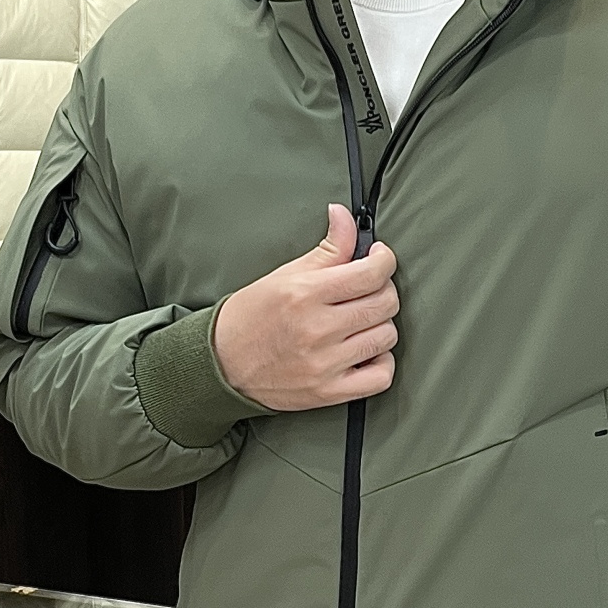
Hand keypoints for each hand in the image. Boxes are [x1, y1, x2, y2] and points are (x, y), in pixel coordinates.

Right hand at [214, 204, 398, 411]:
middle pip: (384, 304)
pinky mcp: (328, 392)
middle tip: (369, 289)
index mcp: (305, 293)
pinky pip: (380, 377)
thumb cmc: (252, 316)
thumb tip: (344, 215)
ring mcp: (324, 364)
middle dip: (384, 290)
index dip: (384, 260)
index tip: (379, 258)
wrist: (221, 363)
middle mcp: (316, 329)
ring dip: (380, 325)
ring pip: (386, 337)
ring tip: (362, 321)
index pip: (371, 273)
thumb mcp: (285, 274)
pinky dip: (381, 362)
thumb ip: (327, 248)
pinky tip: (366, 352)